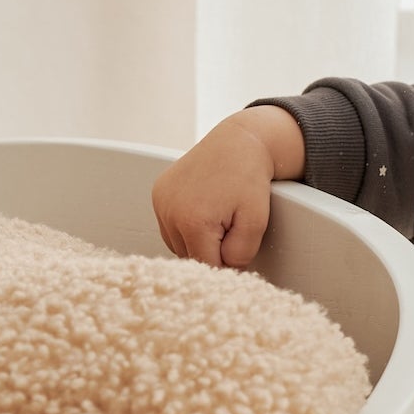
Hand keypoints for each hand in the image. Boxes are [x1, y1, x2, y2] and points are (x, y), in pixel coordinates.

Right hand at [151, 109, 302, 267]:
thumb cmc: (249, 179)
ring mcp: (160, 202)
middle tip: (232, 228)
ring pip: (178, 246)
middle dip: (212, 252)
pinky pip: (170, 229)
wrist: (238, 143)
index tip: (239, 251)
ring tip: (218, 219)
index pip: (206, 266)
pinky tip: (204, 214)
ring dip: (197, 243)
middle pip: (190, 257)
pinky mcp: (157, 195)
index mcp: (192, 222)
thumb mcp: (256, 222)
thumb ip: (240, 254)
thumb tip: (223, 271)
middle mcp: (169, 212)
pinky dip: (185, 230)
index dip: (226, 265)